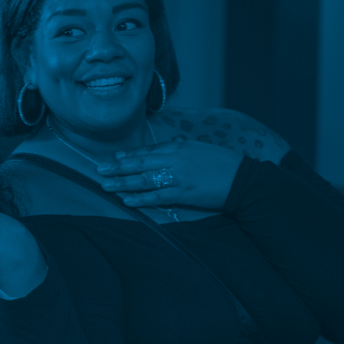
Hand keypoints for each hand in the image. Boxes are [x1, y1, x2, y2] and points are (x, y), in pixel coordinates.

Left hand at [96, 139, 242, 208]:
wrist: (244, 179)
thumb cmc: (223, 163)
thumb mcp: (201, 149)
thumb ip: (182, 147)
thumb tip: (170, 144)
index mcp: (179, 147)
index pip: (148, 151)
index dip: (129, 154)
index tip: (114, 156)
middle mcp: (175, 160)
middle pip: (140, 163)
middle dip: (118, 167)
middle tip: (99, 170)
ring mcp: (178, 177)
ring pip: (144, 180)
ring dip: (123, 183)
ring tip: (106, 185)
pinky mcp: (183, 193)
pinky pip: (157, 197)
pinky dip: (140, 199)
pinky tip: (127, 200)